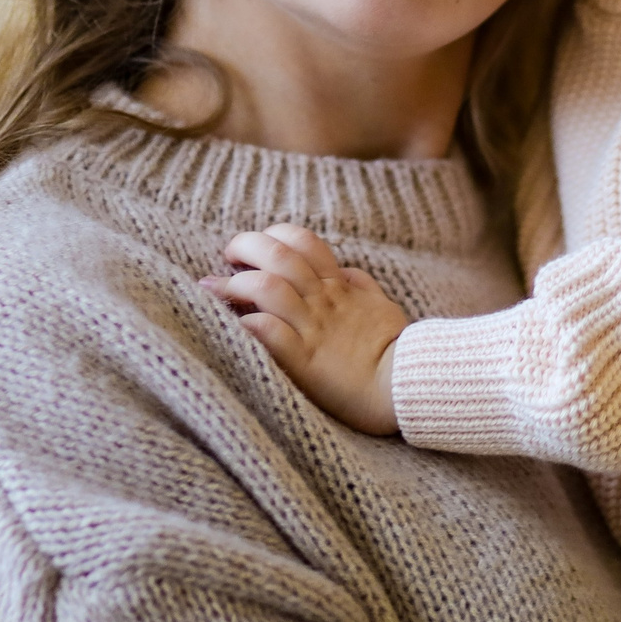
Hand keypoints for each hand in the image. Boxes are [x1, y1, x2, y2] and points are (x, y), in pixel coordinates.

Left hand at [204, 224, 406, 434]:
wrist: (406, 386)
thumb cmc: (396, 348)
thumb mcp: (383, 307)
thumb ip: (362, 286)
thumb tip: (345, 272)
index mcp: (338, 286)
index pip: (302, 241)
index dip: (273, 235)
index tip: (255, 248)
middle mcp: (322, 301)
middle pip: (277, 255)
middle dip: (245, 247)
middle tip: (228, 256)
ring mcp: (312, 329)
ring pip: (267, 288)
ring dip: (235, 284)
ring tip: (214, 290)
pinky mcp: (304, 361)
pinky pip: (268, 333)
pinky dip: (245, 325)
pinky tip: (233, 327)